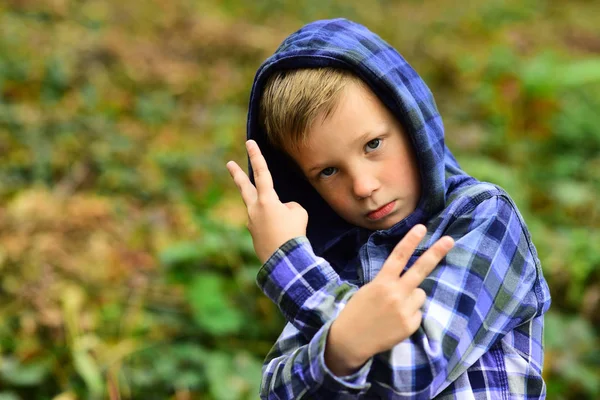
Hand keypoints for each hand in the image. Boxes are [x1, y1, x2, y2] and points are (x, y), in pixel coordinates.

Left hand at [226, 140, 308, 262]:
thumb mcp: (298, 213)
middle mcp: (254, 209)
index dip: (256, 156)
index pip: (261, 173)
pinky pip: (266, 224)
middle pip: (245, 187)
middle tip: (229, 164)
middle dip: (237, 175)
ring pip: (262, 210)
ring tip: (287, 228)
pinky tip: (282, 237)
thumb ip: (288, 206)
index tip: (249, 143)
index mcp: (266, 200)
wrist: (284, 261)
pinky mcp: (253, 234)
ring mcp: (251, 222)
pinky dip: (275, 227)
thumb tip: (281, 210)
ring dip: (274, 213)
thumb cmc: (293, 234)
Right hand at [325, 224, 453, 374]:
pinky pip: (418, 312)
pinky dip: (410, 315)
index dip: (410, 241)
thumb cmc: (357, 312)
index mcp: (382, 282)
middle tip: (450, 240)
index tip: (422, 228)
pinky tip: (396, 321)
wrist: (351, 340)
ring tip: (395, 308)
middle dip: (436, 253)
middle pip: (420, 269)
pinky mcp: (411, 324)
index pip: (398, 257)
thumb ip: (388, 283)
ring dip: (413, 297)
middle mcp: (395, 293)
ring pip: (420, 294)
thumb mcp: (369, 290)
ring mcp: (404, 309)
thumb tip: (409, 282)